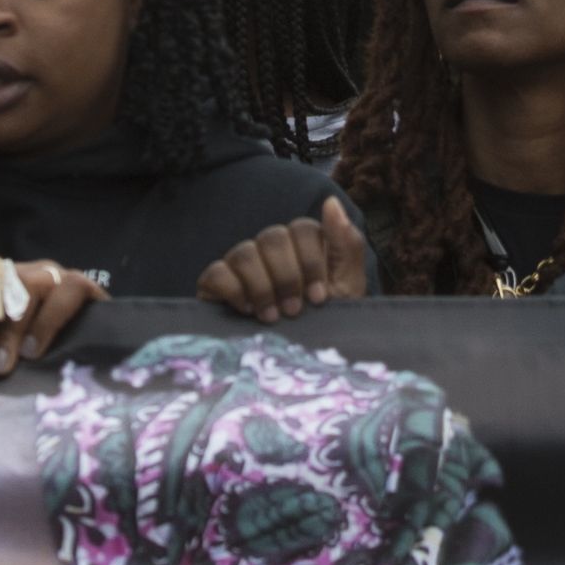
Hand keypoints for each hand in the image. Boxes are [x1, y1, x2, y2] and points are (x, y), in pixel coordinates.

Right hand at [0, 259, 106, 376]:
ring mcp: (20, 270)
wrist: (59, 314)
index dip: (49, 321)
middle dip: (12, 328)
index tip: (30, 354)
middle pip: (29, 287)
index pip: (69, 291)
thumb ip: (80, 352)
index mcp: (76, 287)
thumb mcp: (82, 340)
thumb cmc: (71, 335)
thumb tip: (88, 386)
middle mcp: (48, 273)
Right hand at [197, 197, 368, 322]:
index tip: (319, 297)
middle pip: (273, 238)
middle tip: (294, 310)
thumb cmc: (325, 320)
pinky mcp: (216, 283)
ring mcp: (242, 264)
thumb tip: (331, 202)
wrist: (297, 362)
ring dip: (262, 287)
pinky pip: (217, 272)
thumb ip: (346, 243)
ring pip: (245, 253)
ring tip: (273, 316)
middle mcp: (271, 248)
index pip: (302, 229)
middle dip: (287, 277)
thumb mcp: (348, 286)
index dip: (311, 261)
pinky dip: (233, 290)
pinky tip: (247, 310)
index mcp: (303, 243)